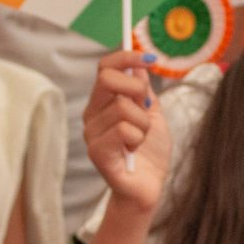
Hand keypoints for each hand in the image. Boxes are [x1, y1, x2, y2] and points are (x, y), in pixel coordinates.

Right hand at [84, 51, 171, 211]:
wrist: (149, 186)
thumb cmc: (149, 152)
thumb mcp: (152, 114)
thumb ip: (143, 91)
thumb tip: (138, 64)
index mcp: (103, 102)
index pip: (105, 67)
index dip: (126, 57)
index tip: (151, 59)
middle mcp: (92, 114)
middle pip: (107, 78)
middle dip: (136, 90)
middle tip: (146, 109)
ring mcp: (91, 133)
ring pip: (123, 107)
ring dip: (143, 123)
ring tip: (140, 139)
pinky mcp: (97, 152)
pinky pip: (123, 129)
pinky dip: (138, 138)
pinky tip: (133, 150)